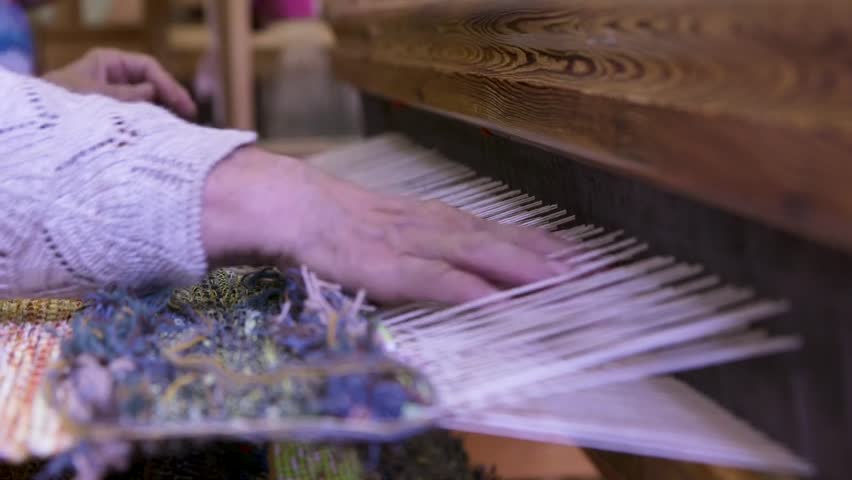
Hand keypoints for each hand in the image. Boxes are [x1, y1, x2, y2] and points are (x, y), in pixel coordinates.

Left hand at [43, 48, 196, 118]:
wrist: (38, 131)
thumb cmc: (58, 105)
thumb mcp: (92, 97)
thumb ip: (125, 96)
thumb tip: (154, 93)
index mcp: (109, 63)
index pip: (148, 68)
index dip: (168, 84)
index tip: (184, 105)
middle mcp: (114, 79)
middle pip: (151, 86)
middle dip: (170, 100)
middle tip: (190, 117)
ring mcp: (114, 99)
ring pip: (146, 104)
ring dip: (162, 116)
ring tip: (180, 131)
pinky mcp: (113, 120)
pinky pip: (137, 121)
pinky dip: (149, 128)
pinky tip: (161, 139)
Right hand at [202, 148, 569, 304]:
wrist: (296, 208)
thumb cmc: (343, 221)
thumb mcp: (394, 227)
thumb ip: (428, 243)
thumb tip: (461, 265)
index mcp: (436, 220)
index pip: (497, 230)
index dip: (538, 243)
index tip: (576, 254)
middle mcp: (434, 228)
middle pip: (499, 241)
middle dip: (545, 256)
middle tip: (589, 268)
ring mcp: (414, 245)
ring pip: (477, 255)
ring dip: (521, 267)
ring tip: (560, 278)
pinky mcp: (390, 267)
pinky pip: (436, 280)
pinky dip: (469, 290)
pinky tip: (496, 301)